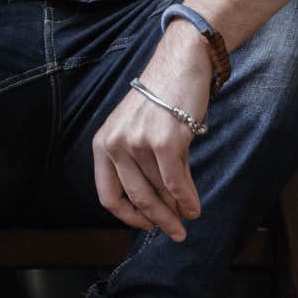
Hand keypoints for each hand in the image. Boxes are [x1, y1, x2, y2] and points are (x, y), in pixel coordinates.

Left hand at [91, 23, 211, 241]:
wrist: (181, 64)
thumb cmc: (161, 98)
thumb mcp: (135, 128)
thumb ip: (135, 161)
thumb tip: (155, 203)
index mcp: (102, 143)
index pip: (108, 195)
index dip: (127, 216)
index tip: (146, 225)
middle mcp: (115, 144)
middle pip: (136, 198)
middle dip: (158, 220)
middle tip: (175, 233)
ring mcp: (138, 143)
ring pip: (160, 191)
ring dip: (177, 210)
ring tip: (189, 217)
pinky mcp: (163, 142)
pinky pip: (176, 183)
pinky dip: (188, 200)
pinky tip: (195, 208)